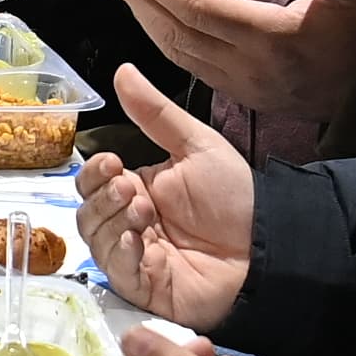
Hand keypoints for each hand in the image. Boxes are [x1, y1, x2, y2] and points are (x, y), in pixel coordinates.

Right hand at [74, 68, 254, 330]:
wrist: (268, 243)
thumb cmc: (234, 195)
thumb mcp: (196, 146)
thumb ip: (155, 113)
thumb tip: (123, 70)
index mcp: (138, 189)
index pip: (93, 181)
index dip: (94, 172)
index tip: (114, 162)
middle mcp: (130, 222)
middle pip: (87, 210)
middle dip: (103, 196)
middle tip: (132, 189)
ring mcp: (135, 255)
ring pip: (96, 239)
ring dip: (112, 220)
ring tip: (143, 211)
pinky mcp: (144, 285)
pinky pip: (116, 270)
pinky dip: (120, 252)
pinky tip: (138, 238)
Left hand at [103, 0, 355, 121]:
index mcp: (272, 37)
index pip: (199, 7)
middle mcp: (249, 65)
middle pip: (177, 30)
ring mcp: (244, 85)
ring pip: (178, 53)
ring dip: (145, 18)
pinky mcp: (245, 94)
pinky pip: (191, 67)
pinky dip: (164, 41)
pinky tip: (151, 20)